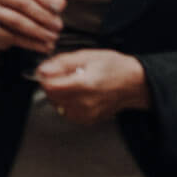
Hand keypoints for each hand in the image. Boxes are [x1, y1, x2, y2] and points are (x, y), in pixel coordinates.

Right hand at [0, 0, 63, 63]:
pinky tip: (43, 46)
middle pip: (21, 3)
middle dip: (44, 16)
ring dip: (38, 31)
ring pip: (16, 20)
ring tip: (52, 37)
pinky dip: (30, 43)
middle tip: (59, 26)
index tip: (61, 7)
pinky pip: (11, 36)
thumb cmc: (14, 7)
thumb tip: (59, 4)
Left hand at [34, 49, 148, 125]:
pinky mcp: (88, 120)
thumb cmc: (113, 67)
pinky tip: (79, 95)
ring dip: (59, 95)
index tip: (51, 71)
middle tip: (66, 76)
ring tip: (75, 85)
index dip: (46, 77)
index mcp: (84, 84)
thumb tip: (42, 70)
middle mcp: (85, 103)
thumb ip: (61, 63)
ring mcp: (87, 114)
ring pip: (57, 105)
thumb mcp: (86, 56)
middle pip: (51, 96)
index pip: (49, 87)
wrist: (134, 83)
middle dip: (53, 85)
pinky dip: (67, 103)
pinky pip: (67, 112)